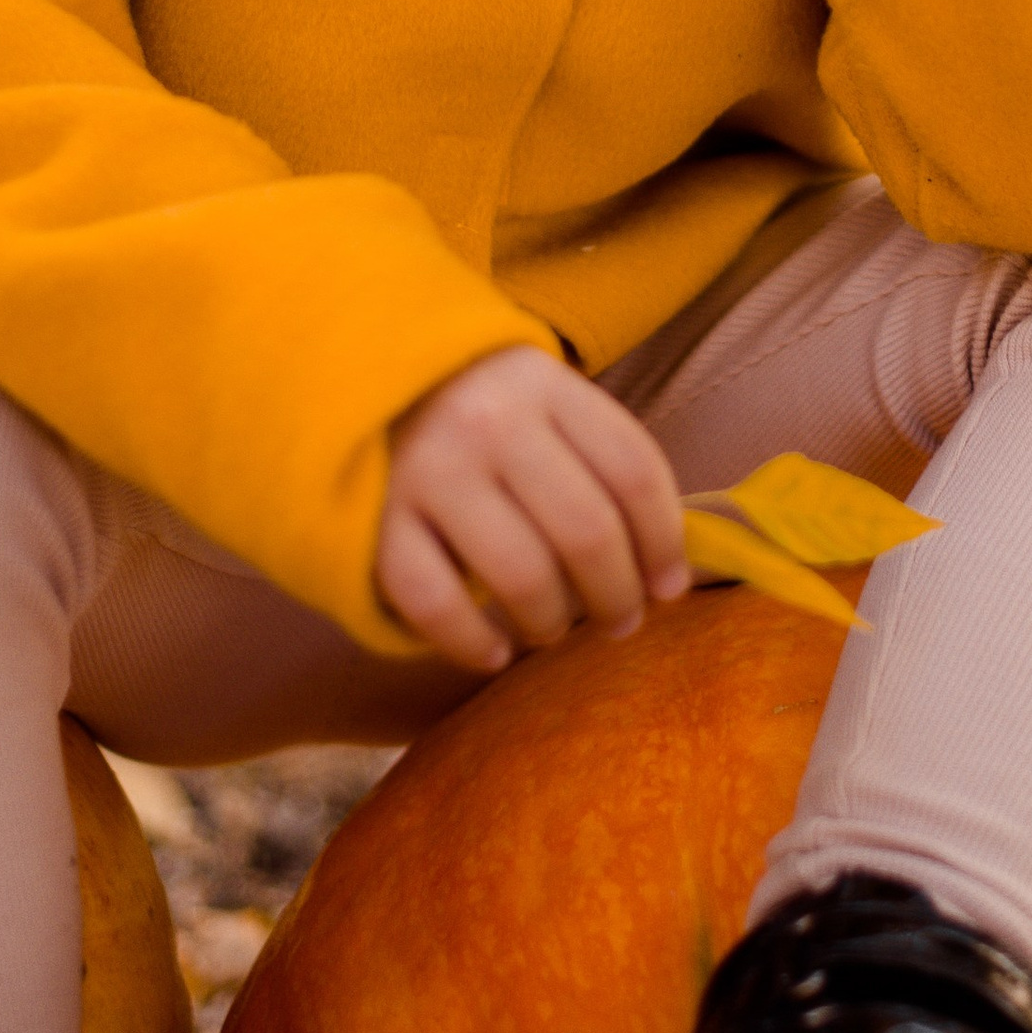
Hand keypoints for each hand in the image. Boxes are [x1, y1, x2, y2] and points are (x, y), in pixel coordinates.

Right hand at [376, 344, 690, 675]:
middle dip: (616, 595)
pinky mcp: (378, 520)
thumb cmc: (482, 410)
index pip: (633, 470)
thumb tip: (663, 574)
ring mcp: (429, 468)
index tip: (669, 586)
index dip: (664, 541)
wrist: (362, 380)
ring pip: (521, 574)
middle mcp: (489, 420)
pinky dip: (472, 643)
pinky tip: (494, 653)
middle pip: (586, 529)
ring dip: (552, 622)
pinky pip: (435, 603)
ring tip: (555, 630)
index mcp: (544, 384)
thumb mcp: (545, 402)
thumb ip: (599, 461)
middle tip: (620, 622)